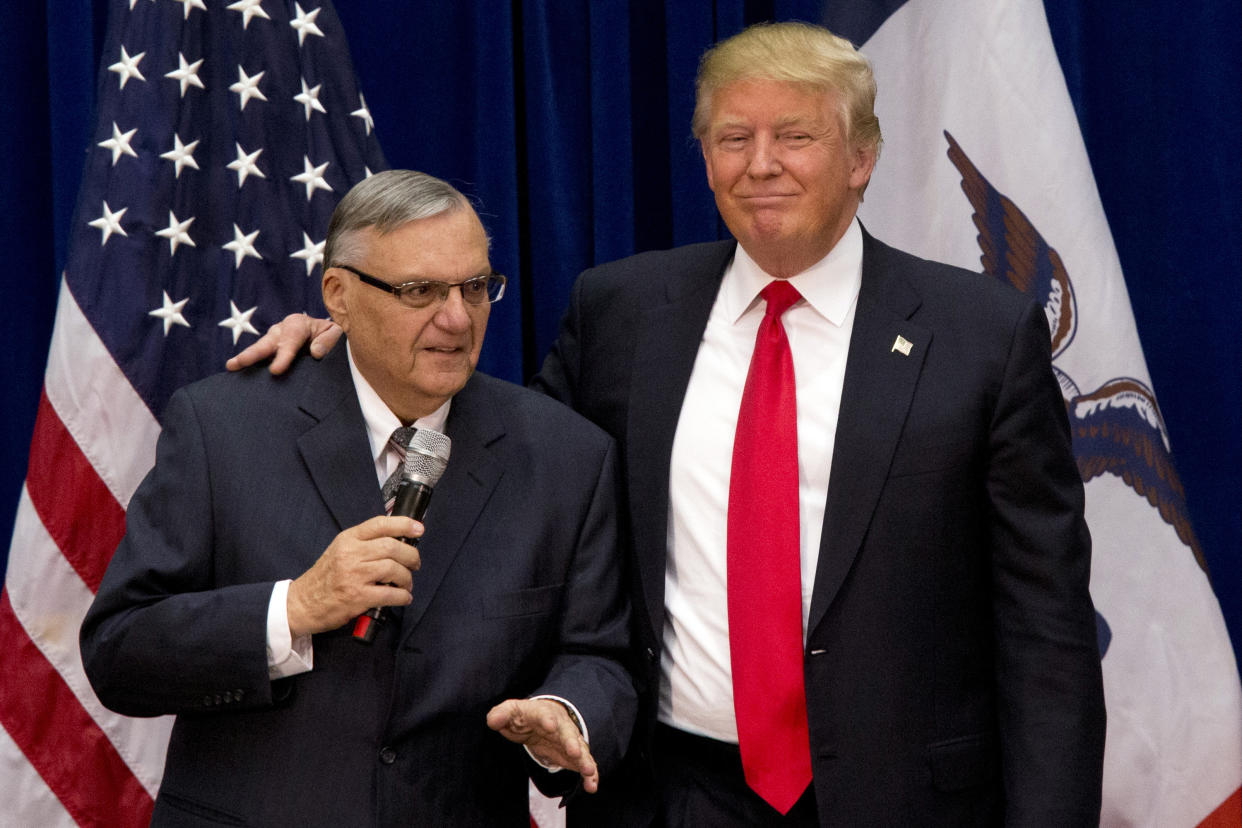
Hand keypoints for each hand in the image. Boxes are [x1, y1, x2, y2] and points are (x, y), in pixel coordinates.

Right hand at [226, 312, 341, 373]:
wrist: (323, 334)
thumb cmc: (329, 334)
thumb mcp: (336, 332)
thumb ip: (328, 340)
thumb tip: (315, 352)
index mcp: (297, 324)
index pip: (290, 340)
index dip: (282, 356)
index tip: (275, 371)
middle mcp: (280, 330)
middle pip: (266, 343)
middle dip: (252, 354)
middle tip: (238, 363)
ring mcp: (272, 340)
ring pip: (259, 349)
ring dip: (245, 358)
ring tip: (231, 366)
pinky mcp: (270, 351)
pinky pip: (259, 358)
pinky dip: (248, 365)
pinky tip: (236, 374)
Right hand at [286, 515, 422, 636]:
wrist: (301, 604)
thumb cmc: (325, 578)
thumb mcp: (339, 551)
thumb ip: (363, 544)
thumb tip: (396, 541)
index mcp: (347, 539)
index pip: (380, 524)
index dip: (403, 524)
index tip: (419, 528)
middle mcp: (351, 554)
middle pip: (392, 546)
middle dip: (411, 555)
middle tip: (415, 564)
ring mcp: (354, 575)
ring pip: (393, 569)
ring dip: (407, 578)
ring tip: (406, 584)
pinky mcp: (357, 596)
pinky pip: (390, 593)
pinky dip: (402, 596)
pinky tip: (403, 597)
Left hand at [487, 698, 599, 792]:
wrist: (544, 719)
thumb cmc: (526, 717)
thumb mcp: (511, 712)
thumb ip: (501, 715)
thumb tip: (493, 721)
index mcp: (542, 714)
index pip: (544, 715)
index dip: (546, 720)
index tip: (549, 726)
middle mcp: (560, 726)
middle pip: (567, 733)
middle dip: (571, 742)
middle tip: (575, 751)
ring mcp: (570, 741)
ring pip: (580, 750)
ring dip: (584, 760)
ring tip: (588, 771)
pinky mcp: (575, 756)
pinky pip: (584, 764)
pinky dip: (590, 775)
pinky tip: (591, 786)